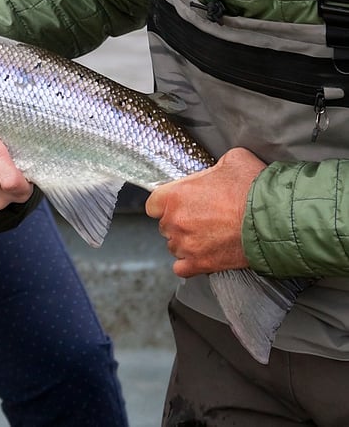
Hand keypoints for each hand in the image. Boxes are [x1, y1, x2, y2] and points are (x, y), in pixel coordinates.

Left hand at [145, 147, 265, 276]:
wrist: (276, 218)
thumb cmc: (255, 188)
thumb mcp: (233, 160)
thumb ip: (214, 167)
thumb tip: (216, 171)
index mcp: (176, 195)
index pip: (153, 203)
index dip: (165, 203)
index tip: (178, 203)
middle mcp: (175, 221)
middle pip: (165, 225)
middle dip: (180, 221)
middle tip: (202, 217)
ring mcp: (186, 245)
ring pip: (174, 246)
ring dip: (186, 241)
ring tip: (207, 235)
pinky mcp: (200, 264)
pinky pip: (181, 268)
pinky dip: (189, 263)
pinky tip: (201, 255)